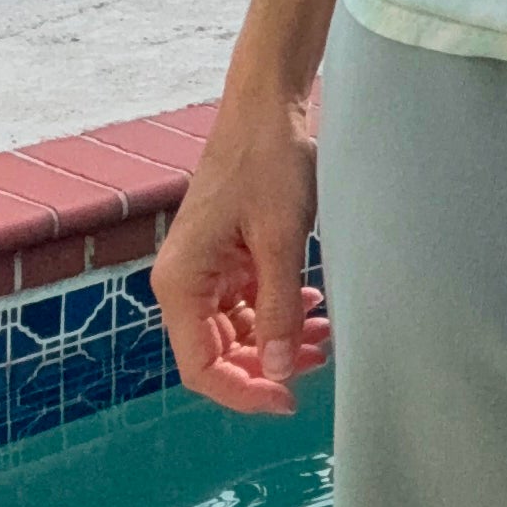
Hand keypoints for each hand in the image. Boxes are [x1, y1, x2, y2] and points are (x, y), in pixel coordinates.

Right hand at [152, 88, 330, 416]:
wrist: (270, 106)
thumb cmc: (268, 160)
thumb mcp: (280, 239)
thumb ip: (278, 308)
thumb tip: (276, 371)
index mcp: (181, 283)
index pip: (202, 367)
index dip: (244, 392)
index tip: (289, 400)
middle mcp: (186, 281)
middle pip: (220, 353)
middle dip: (269, 365)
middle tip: (320, 358)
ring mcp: (207, 269)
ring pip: (238, 331)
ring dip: (278, 339)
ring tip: (324, 334)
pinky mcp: (229, 256)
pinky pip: (249, 303)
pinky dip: (280, 310)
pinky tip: (313, 305)